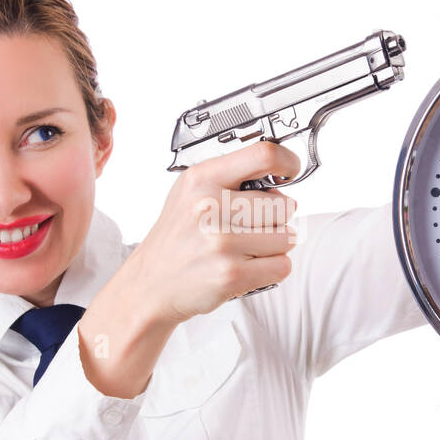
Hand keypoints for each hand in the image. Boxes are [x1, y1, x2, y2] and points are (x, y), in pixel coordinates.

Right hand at [121, 139, 298, 323]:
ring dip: (274, 246)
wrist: (150, 284)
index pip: (262, 155)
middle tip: (250, 227)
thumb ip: (231, 179)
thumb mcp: (191, 194)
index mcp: (201, 178)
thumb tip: (281, 180)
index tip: (290, 170)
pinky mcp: (231, 273)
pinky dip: (272, 268)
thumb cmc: (178, 238)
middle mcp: (210, 206)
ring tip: (245, 248)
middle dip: (276, 219)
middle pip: (283, 205)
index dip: (287, 162)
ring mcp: (221, 242)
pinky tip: (247, 266)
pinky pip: (282, 266)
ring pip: (286, 237)